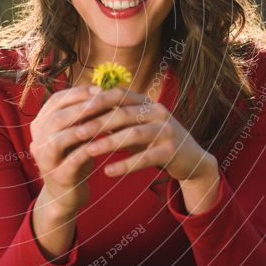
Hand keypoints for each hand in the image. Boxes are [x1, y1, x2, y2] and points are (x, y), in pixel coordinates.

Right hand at [29, 84, 145, 216]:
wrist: (65, 195)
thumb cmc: (74, 158)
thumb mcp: (74, 134)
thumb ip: (81, 115)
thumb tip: (101, 90)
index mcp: (40, 125)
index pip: (54, 101)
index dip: (77, 93)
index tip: (99, 89)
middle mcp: (37, 141)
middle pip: (56, 117)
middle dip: (80, 106)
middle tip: (102, 99)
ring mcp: (45, 160)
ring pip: (58, 138)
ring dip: (81, 126)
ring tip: (102, 119)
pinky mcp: (58, 177)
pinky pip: (72, 160)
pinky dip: (87, 150)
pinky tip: (103, 143)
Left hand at [73, 86, 217, 182]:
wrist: (190, 159)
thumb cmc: (153, 140)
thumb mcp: (134, 124)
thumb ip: (113, 116)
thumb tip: (79, 110)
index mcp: (146, 102)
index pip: (118, 94)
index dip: (97, 100)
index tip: (74, 110)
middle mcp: (158, 112)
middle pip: (123, 114)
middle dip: (98, 123)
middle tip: (75, 133)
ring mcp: (167, 130)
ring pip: (134, 134)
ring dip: (109, 143)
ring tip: (88, 151)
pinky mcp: (172, 151)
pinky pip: (146, 158)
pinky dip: (126, 165)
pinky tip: (108, 172)